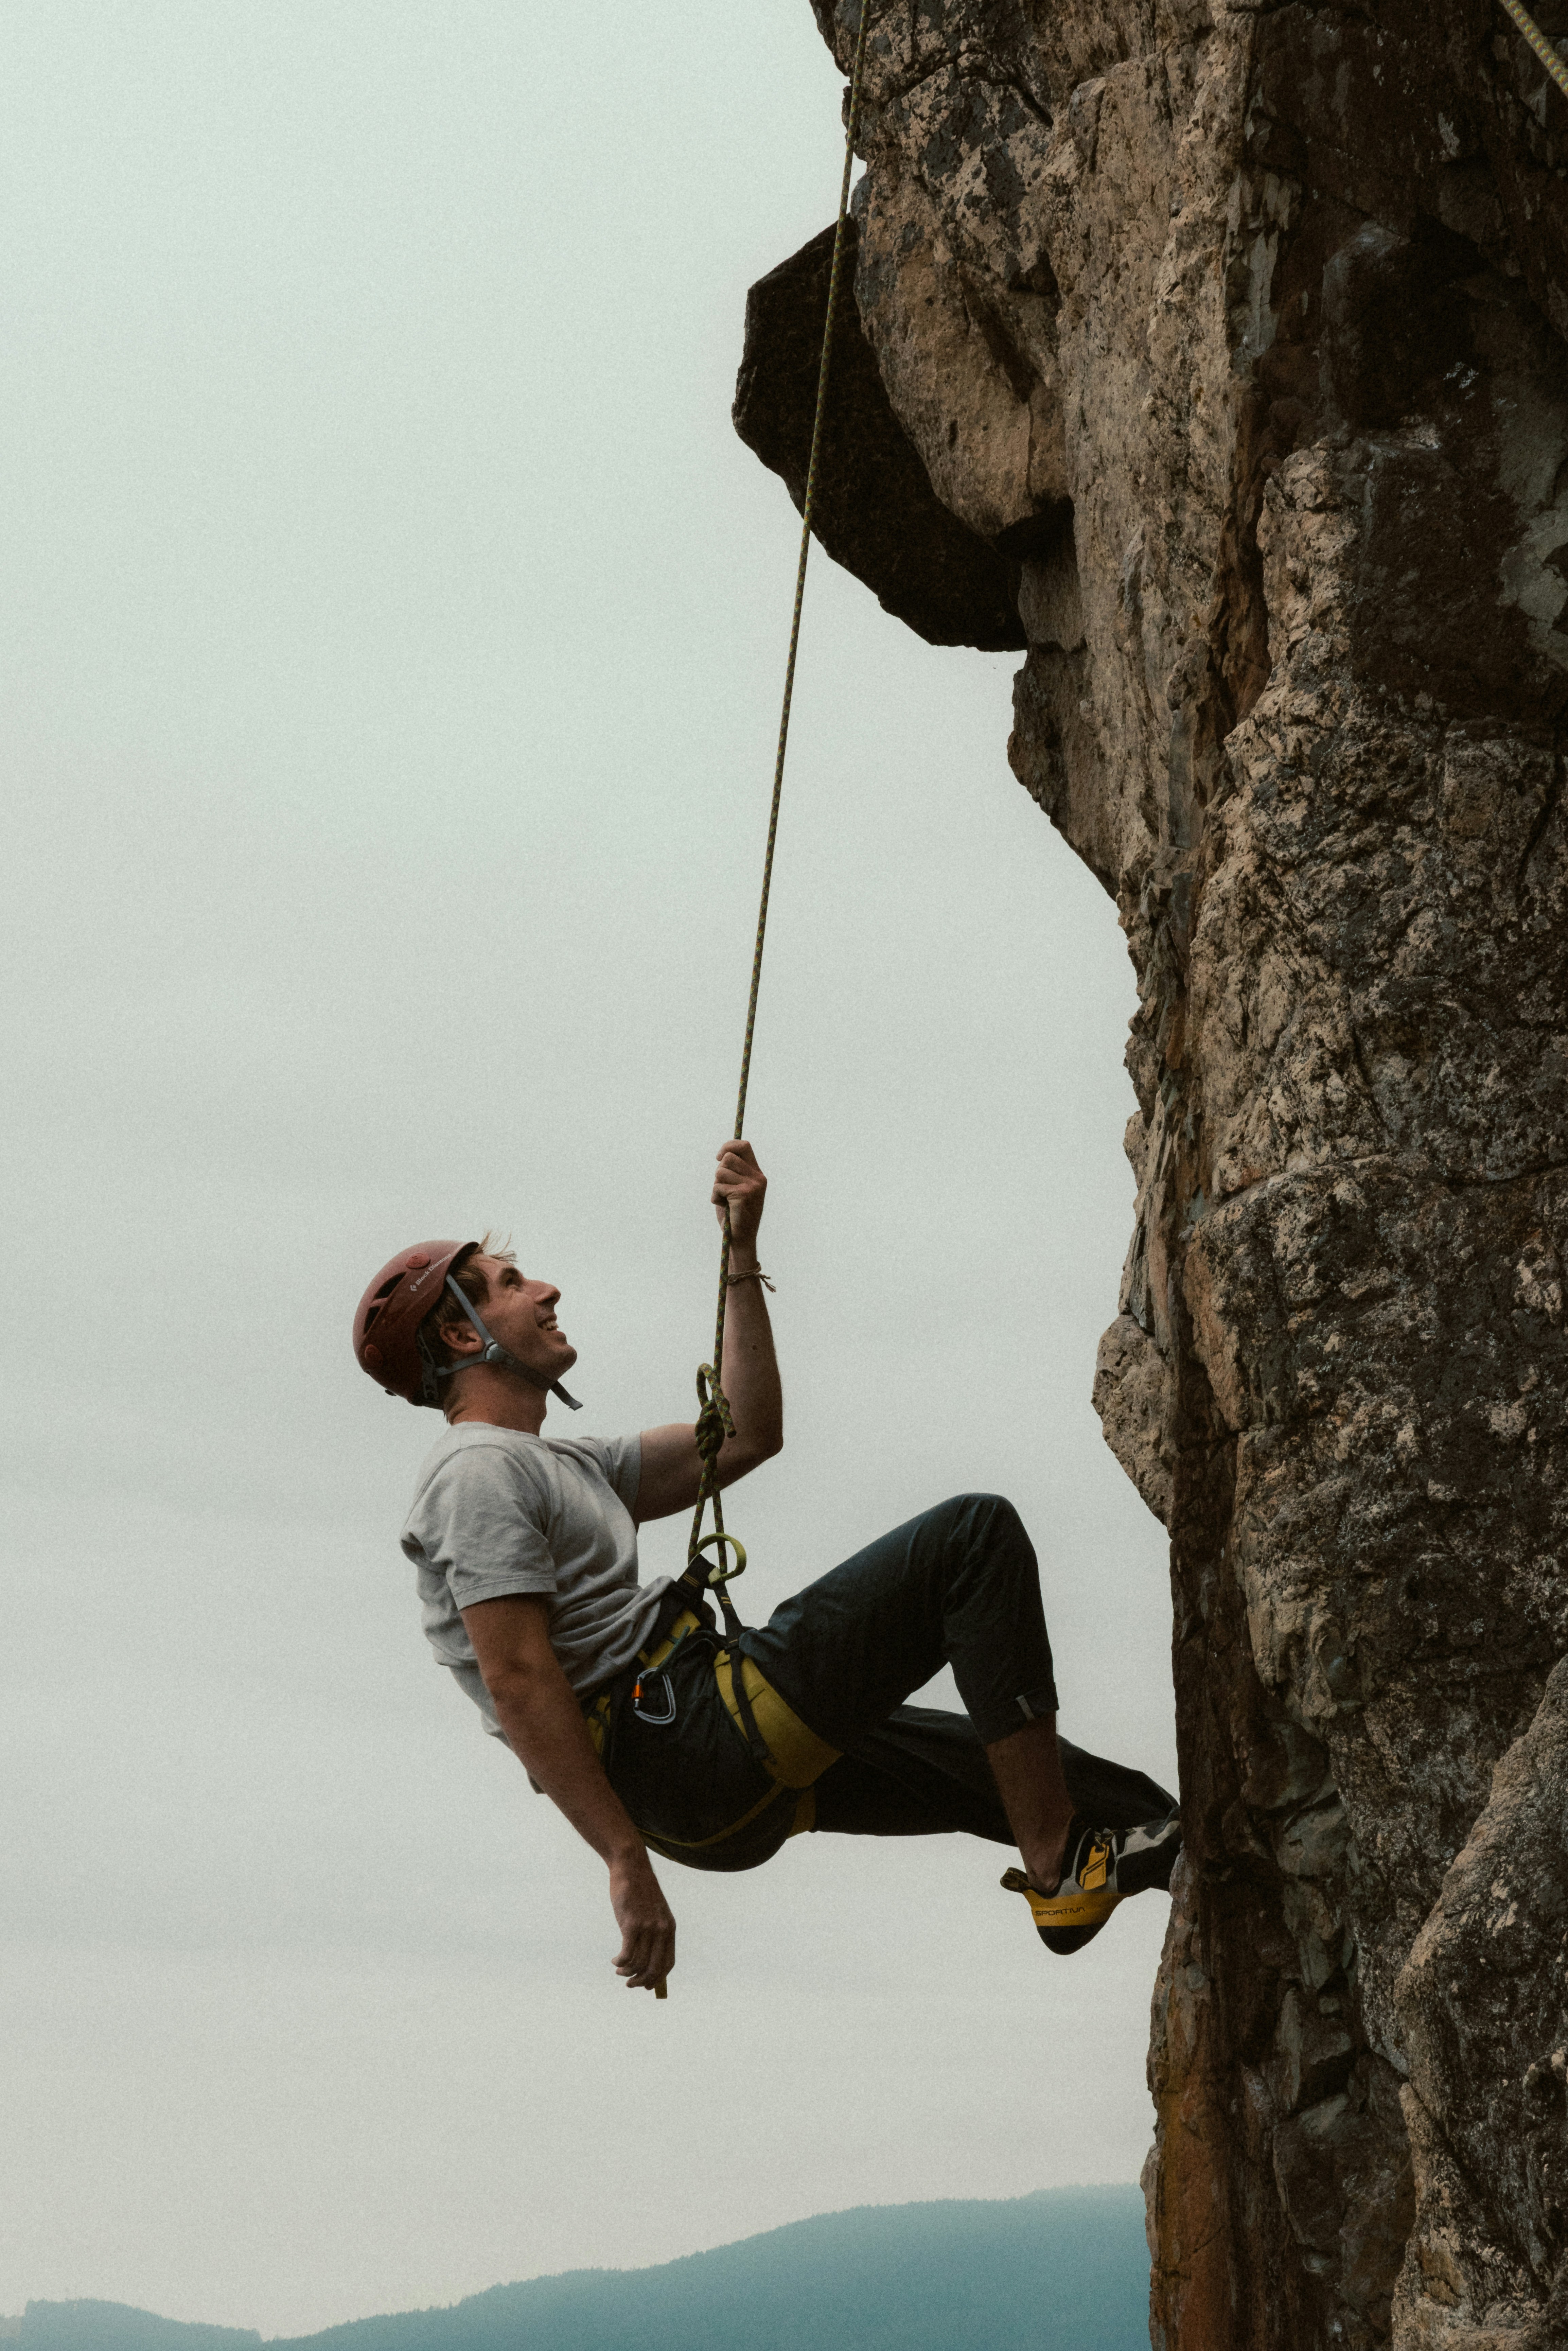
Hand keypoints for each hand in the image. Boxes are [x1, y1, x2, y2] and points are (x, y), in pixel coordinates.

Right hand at [609, 1848, 675, 1991]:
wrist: (631, 1867)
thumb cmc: (638, 1892)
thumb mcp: (652, 1912)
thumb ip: (652, 1933)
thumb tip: (642, 1960)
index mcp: (669, 1928)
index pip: (668, 1963)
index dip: (657, 1978)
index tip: (646, 1986)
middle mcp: (661, 1930)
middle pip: (654, 1968)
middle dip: (641, 1982)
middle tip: (629, 1984)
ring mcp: (647, 1927)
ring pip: (638, 1963)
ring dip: (626, 1973)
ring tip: (619, 1970)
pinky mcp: (631, 1924)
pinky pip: (627, 1954)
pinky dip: (620, 1963)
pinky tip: (615, 1961)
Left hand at [712, 1139, 766, 1252]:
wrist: (741, 1239)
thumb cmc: (734, 1213)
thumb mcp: (736, 1188)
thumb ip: (733, 1172)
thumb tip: (722, 1155)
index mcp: (757, 1174)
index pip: (744, 1146)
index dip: (728, 1146)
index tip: (718, 1157)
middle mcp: (758, 1178)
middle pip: (728, 1158)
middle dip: (718, 1172)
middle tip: (723, 1188)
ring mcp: (752, 1186)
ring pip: (720, 1172)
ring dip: (716, 1187)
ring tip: (724, 1200)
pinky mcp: (743, 1194)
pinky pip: (718, 1186)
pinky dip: (715, 1197)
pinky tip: (724, 1206)